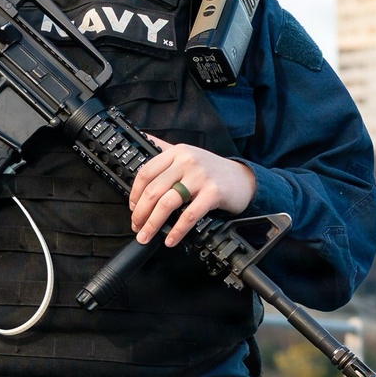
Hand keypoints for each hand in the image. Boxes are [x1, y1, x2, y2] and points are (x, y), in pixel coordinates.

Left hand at [129, 137, 256, 247]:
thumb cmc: (212, 170)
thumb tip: (142, 137)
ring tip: (146, 235)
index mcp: (177, 152)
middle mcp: (187, 162)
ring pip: (167, 203)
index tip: (132, 207)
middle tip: (136, 226)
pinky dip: (176, 231)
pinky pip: (189, 216)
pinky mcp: (213, 193)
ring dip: (152, 224)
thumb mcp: (187, 154)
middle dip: (140, 213)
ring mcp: (200, 177)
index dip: (135, 194)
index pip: (146, 172)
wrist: (243, 179)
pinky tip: (170, 239)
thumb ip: (164, 148)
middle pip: (153, 190)